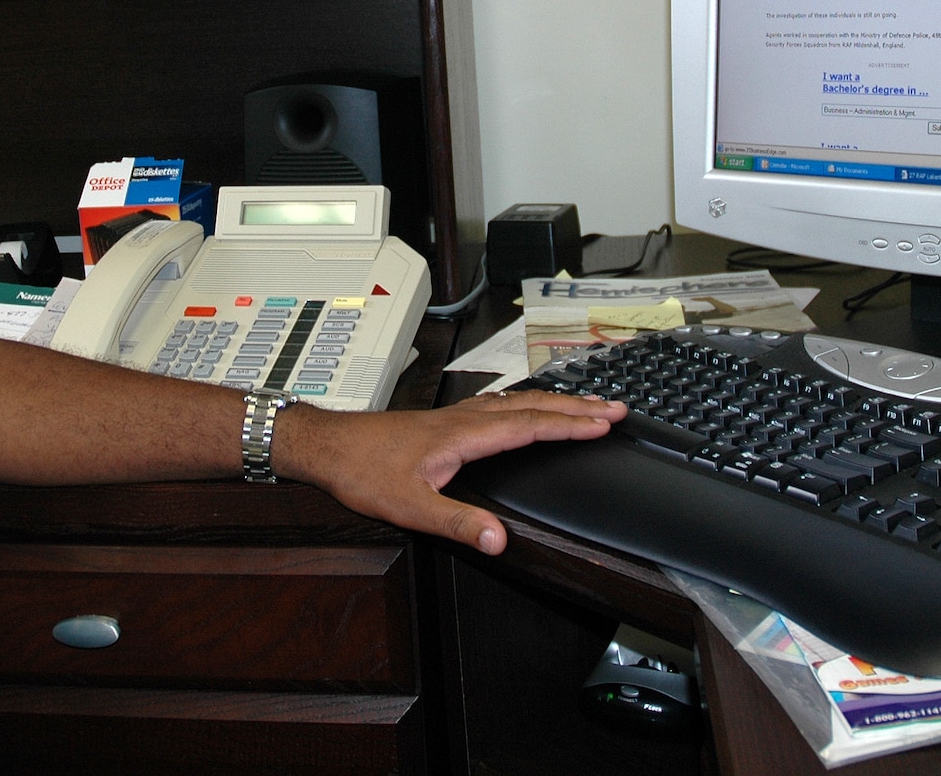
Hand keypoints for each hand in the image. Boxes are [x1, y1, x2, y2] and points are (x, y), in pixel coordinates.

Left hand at [271, 391, 624, 554]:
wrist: (326, 446)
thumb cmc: (361, 470)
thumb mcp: (410, 506)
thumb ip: (457, 523)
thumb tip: (498, 538)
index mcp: (462, 434)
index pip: (529, 425)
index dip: (570, 423)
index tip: (604, 421)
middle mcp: (462, 419)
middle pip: (530, 406)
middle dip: (575, 406)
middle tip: (614, 407)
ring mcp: (453, 418)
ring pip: (515, 402)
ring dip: (553, 402)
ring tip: (584, 405)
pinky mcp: (442, 423)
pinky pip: (497, 405)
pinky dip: (525, 404)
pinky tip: (524, 409)